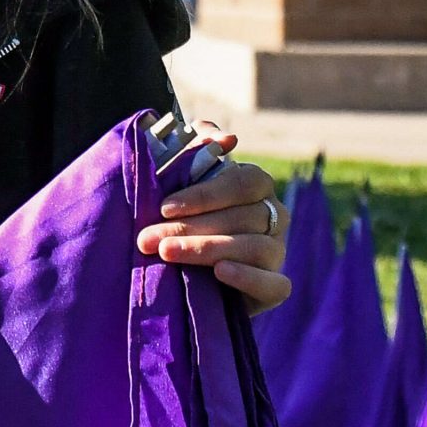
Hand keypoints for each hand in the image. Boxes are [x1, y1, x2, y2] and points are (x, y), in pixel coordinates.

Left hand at [135, 121, 291, 311]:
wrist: (186, 278)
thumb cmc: (182, 221)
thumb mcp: (179, 185)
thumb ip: (195, 151)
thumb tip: (223, 137)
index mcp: (256, 187)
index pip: (243, 182)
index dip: (206, 193)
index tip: (164, 207)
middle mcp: (274, 217)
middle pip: (243, 217)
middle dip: (191, 227)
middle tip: (149, 238)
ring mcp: (278, 252)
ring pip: (255, 247)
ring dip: (208, 249)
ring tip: (168, 253)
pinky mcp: (275, 288)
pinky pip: (275, 285)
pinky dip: (249, 278)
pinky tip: (220, 273)